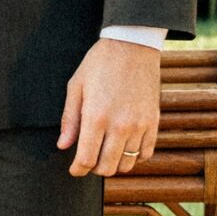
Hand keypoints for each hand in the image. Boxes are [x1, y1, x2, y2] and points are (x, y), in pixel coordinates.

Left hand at [57, 37, 160, 176]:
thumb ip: (70, 119)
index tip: (74, 169)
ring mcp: (139, 125)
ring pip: (126, 164)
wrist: (132, 45)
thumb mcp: (77, 86)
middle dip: (94, 168)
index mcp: (96, 117)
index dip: (78, 169)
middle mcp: (119, 126)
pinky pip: (145, 154)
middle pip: (107, 167)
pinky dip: (134, 156)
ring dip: (114, 163)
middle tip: (89, 159)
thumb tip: (63, 146)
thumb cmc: (99, 63)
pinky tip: (124, 145)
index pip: (86, 160)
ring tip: (106, 152)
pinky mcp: (153, 122)